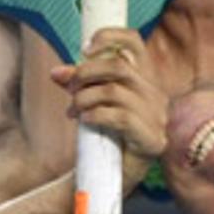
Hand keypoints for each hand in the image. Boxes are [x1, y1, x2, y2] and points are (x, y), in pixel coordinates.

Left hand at [50, 28, 168, 192]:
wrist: (116, 177)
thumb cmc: (106, 135)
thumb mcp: (90, 104)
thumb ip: (77, 86)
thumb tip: (56, 72)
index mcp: (144, 79)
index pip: (134, 42)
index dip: (110, 36)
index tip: (84, 48)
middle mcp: (154, 93)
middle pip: (118, 66)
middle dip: (86, 73)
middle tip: (69, 88)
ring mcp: (157, 116)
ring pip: (114, 92)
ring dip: (84, 99)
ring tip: (72, 112)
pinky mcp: (152, 138)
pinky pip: (118, 117)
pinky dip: (94, 115)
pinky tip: (83, 121)